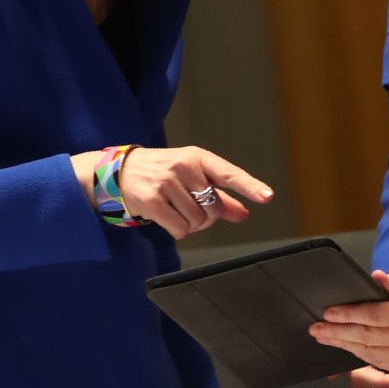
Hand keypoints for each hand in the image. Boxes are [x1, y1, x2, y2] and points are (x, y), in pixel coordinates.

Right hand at [71, 146, 272, 238]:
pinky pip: (180, 229)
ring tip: (174, 210)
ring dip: (189, 224)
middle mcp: (184, 167)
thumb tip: (245, 214)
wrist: (121, 171)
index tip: (267, 197)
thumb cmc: (163, 174)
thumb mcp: (192, 177)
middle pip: (213, 209)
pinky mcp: (153, 200)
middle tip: (189, 208)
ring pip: (197, 222)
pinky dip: (177, 230)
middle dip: (206, 217)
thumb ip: (220, 197)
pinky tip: (166, 217)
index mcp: (198, 157)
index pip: (228, 173)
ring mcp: (167, 182)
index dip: (249, 186)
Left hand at [309, 267, 388, 375]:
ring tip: (327, 340)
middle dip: (338, 334)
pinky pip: (385, 363)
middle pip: (367, 337)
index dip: (346, 315)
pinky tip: (351, 350)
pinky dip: (365, 356)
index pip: (371, 316)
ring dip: (347, 347)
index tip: (327, 313)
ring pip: (373, 353)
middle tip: (316, 330)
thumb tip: (373, 278)